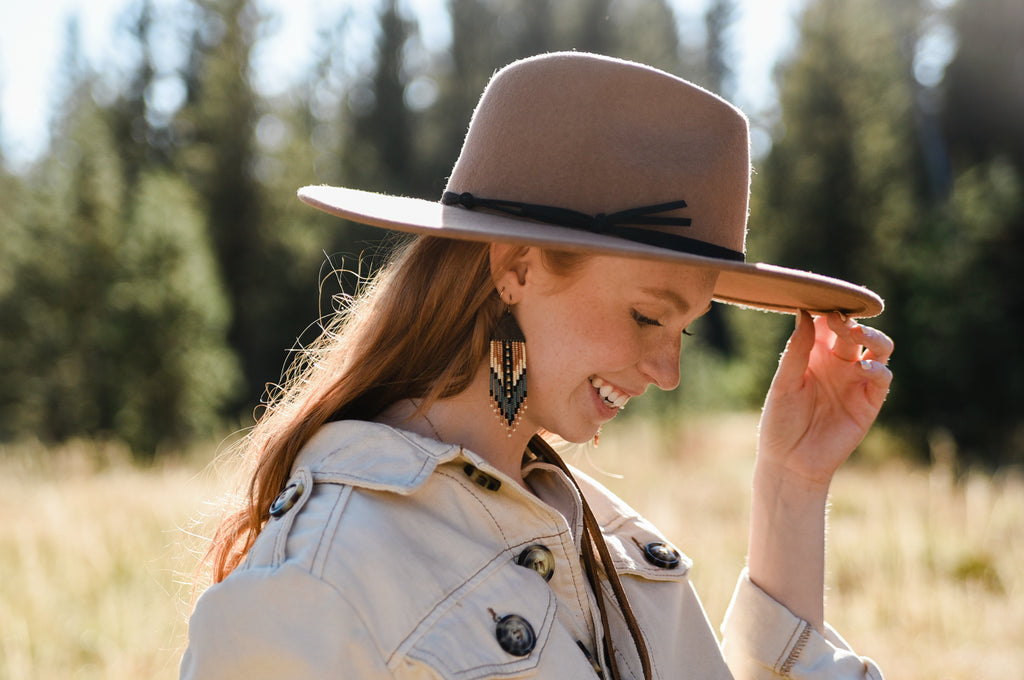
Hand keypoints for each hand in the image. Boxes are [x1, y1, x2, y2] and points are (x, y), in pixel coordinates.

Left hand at [757, 311, 893, 487]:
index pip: (827, 324)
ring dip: (872, 337)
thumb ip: (796, 350)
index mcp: (814, 354)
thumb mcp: (783, 383)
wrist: (791, 461)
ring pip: (877, 348)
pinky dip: (877, 368)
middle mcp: (838, 363)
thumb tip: (804, 313)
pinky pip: (882, 378)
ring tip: (857, 335)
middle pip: (853, 332)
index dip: (828, 312)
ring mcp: (856, 381)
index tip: (823, 306)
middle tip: (840, 321)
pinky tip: (863, 366)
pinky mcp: (869, 402)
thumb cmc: (780, 421)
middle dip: (849, 322)